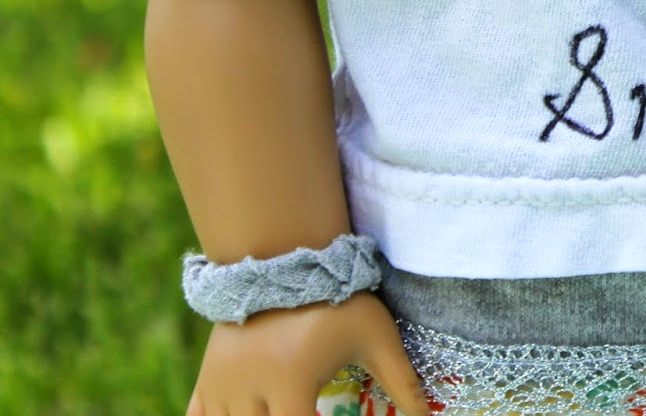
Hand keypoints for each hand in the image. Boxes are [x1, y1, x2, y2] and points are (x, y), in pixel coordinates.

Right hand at [187, 290, 433, 415]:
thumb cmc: (339, 299)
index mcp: (290, 385)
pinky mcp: (208, 377)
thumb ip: (402, 381)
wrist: (288, 255)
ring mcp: (221, 385)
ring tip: (286, 405)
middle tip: (310, 407)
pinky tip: (248, 415)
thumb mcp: (377, 337)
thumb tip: (428, 415)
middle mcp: (248, 391)